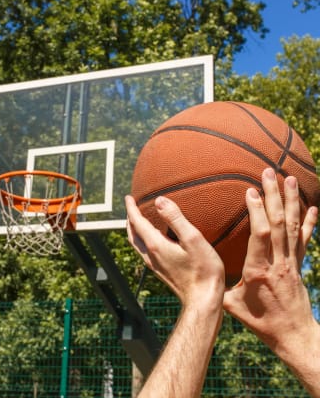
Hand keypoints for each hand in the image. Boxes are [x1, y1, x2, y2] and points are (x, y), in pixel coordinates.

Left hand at [126, 195, 224, 397]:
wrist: (204, 301)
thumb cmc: (203, 270)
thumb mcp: (192, 239)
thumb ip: (175, 218)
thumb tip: (159, 201)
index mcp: (156, 245)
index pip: (137, 222)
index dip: (131, 208)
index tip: (128, 197)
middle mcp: (151, 255)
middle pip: (132, 234)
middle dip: (130, 219)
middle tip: (130, 207)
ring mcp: (155, 265)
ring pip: (137, 244)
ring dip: (134, 230)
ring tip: (138, 221)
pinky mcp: (161, 272)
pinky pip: (145, 251)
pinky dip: (143, 240)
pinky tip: (154, 240)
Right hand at [224, 168, 318, 351]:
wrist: (293, 335)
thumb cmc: (260, 322)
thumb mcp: (232, 305)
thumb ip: (218, 286)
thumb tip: (199, 271)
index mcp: (258, 270)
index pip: (261, 235)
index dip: (258, 211)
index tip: (251, 191)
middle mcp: (278, 262)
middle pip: (278, 223)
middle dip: (274, 195)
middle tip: (269, 173)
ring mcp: (291, 262)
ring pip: (293, 226)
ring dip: (292, 201)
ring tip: (291, 179)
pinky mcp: (299, 264)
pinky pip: (305, 239)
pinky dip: (309, 221)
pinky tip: (312, 206)